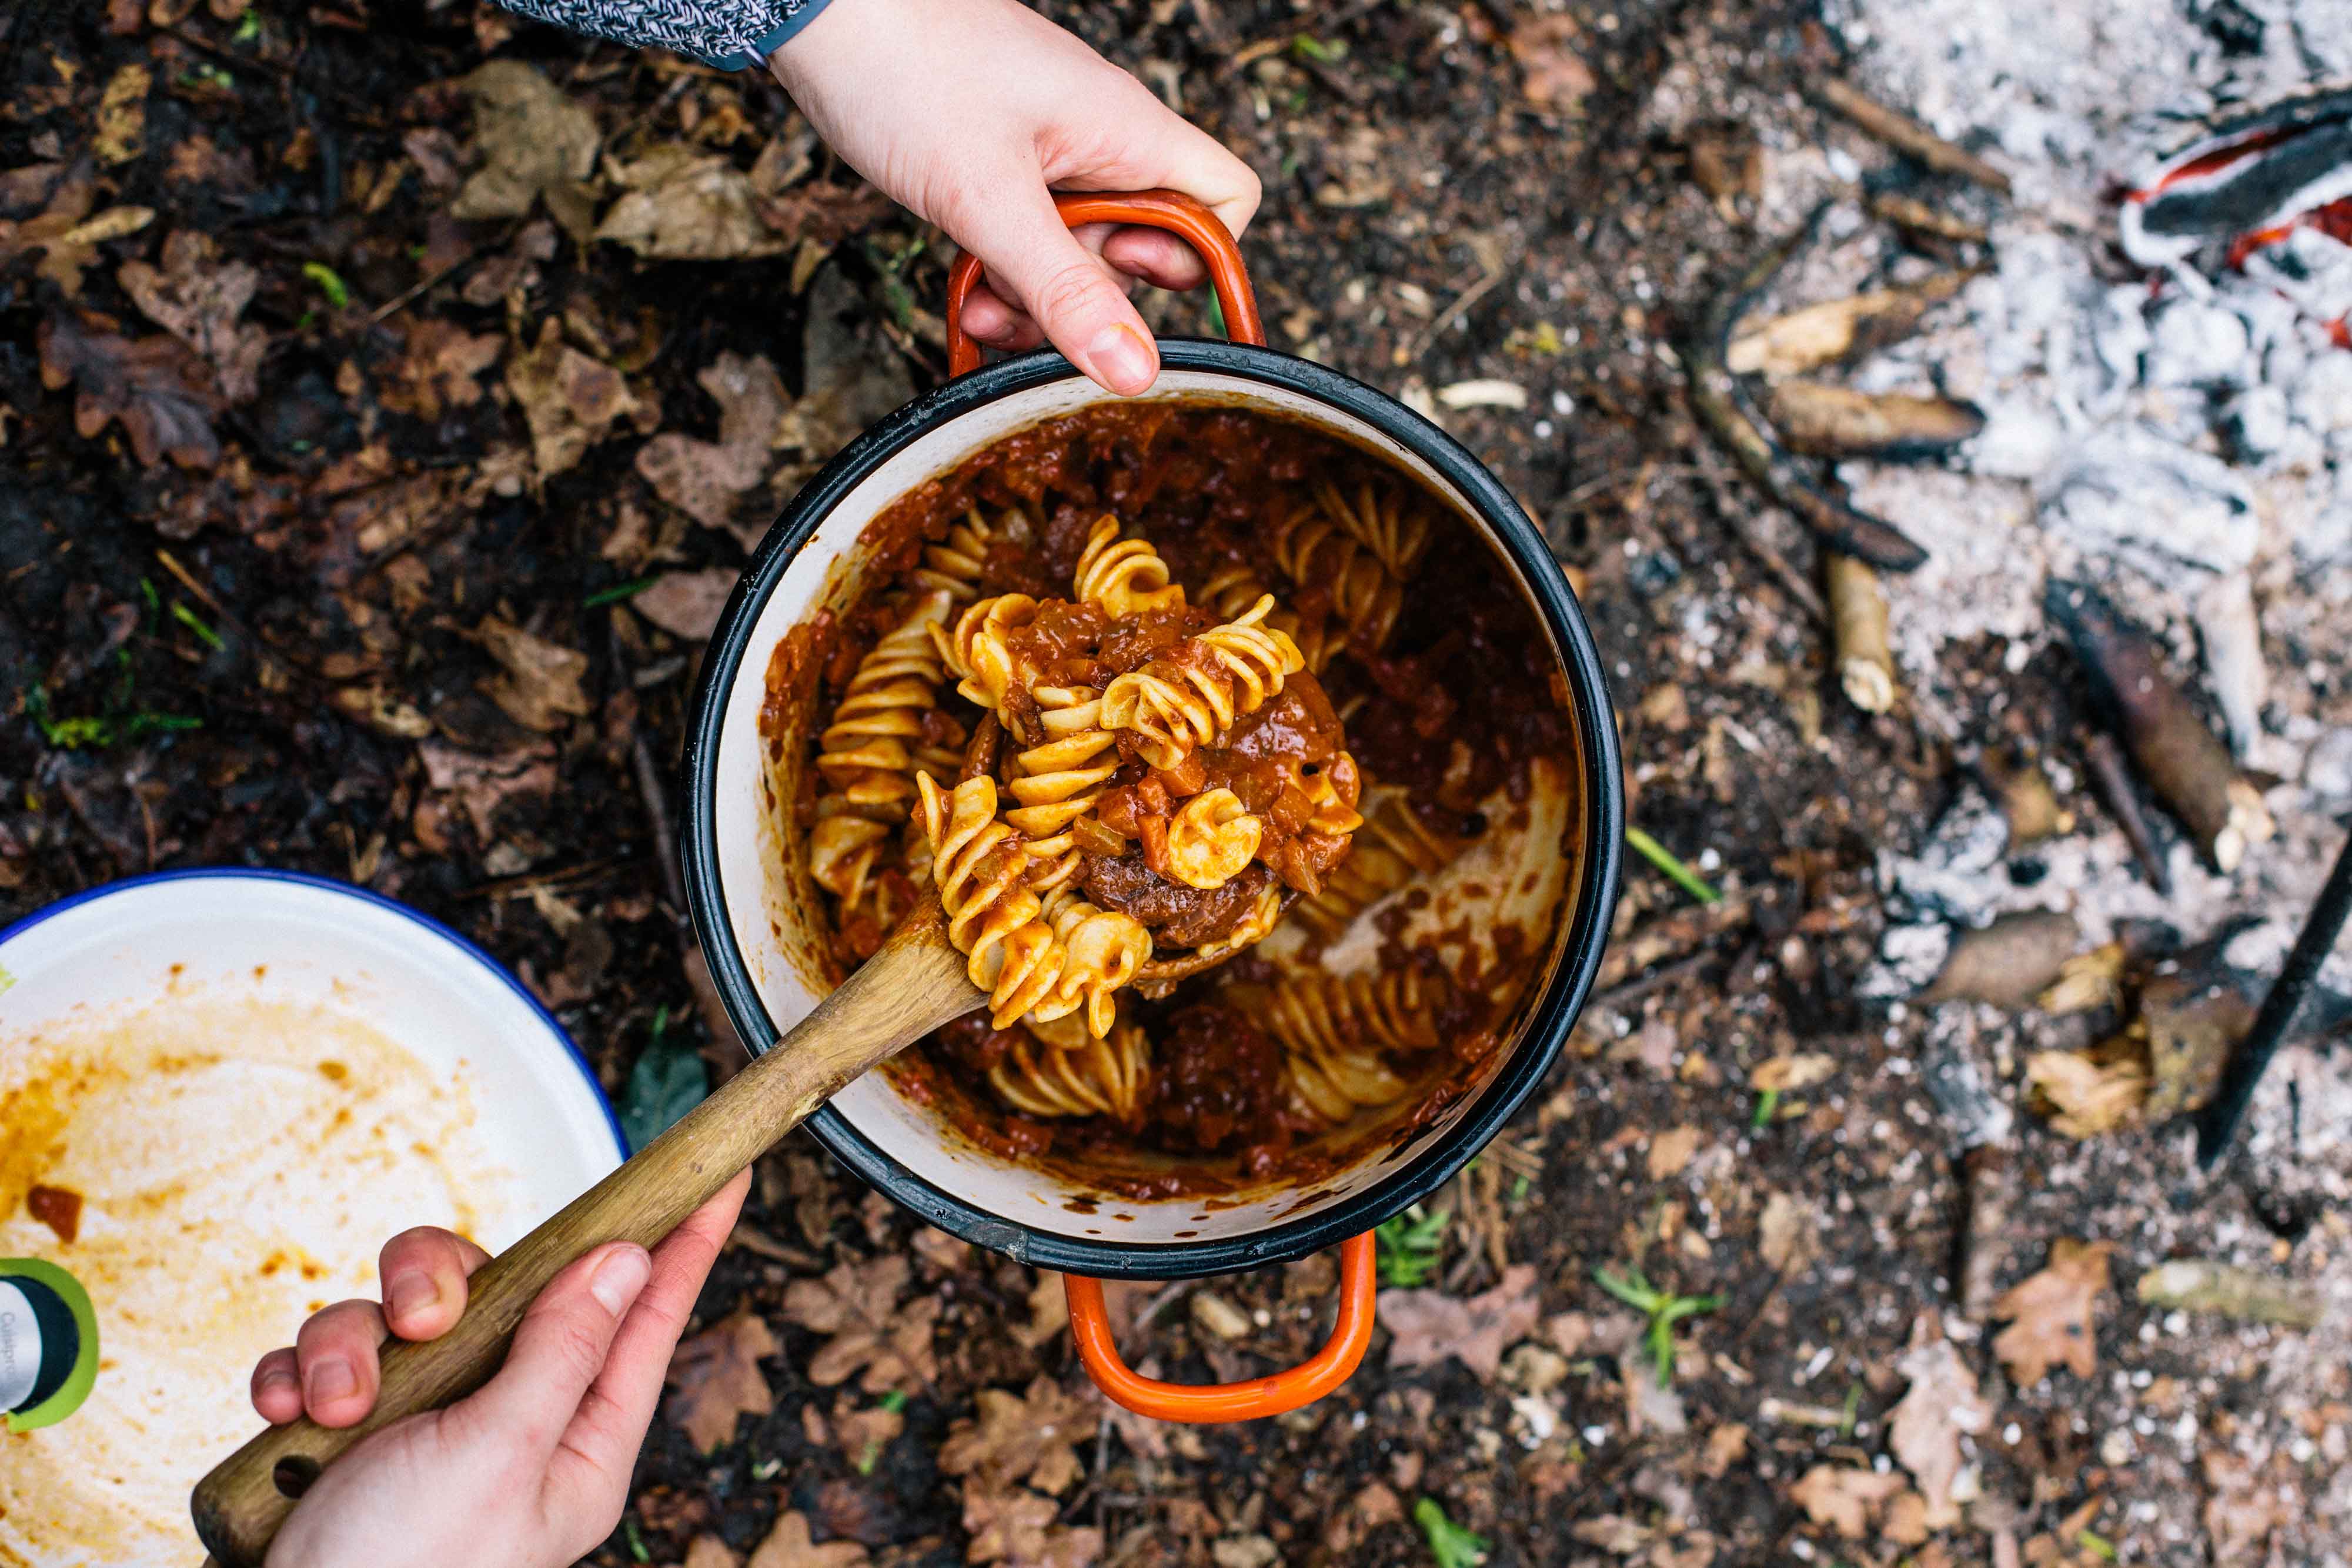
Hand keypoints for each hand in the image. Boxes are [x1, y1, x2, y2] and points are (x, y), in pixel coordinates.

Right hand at [248, 1172, 751, 1567]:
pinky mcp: (351, 1426)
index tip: (721, 1176)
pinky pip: (334, 1353)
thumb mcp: (500, 1455)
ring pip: (404, 1310)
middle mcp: (509, 1420)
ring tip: (337, 1404)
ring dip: (353, 1344)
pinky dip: (300, 1375)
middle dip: (439, 1285)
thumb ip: (563, 1351)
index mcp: (575, 1441)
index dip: (683, 1240)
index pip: (648, 1317)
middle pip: (506, 1283)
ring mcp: (427, 1420)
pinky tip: (290, 1413)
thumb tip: (628, 1259)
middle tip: (420, 1322)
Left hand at [770, 0, 1260, 394]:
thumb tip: (1135, 368)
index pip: (1224, 203)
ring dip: (1034, 295)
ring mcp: (1051, 150)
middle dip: (1089, 296)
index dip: (1201, 261)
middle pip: (1144, 245)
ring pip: (1078, 251)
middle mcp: (1101, 139)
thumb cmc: (903, 67)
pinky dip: (1002, 271)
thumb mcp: (987, 199)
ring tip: (981, 304)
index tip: (1136, 289)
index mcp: (1126, 130)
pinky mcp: (1001, 162)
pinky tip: (965, 287)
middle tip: (1027, 306)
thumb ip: (1064, 289)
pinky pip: (1028, 237)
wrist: (819, 7)